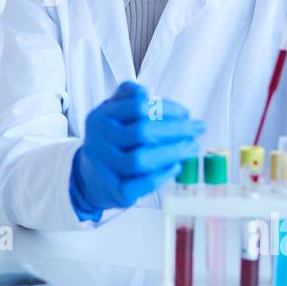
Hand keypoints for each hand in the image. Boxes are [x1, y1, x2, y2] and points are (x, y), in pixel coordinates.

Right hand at [69, 81, 204, 222]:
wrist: (89, 176)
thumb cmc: (110, 140)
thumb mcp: (111, 113)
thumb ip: (127, 97)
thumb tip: (145, 93)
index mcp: (100, 117)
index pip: (137, 107)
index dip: (167, 108)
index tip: (185, 113)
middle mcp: (99, 141)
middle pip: (142, 132)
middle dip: (177, 129)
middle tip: (197, 129)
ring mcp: (105, 168)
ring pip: (141, 159)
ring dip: (173, 152)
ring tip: (191, 147)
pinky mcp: (116, 191)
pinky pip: (142, 184)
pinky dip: (163, 175)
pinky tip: (176, 166)